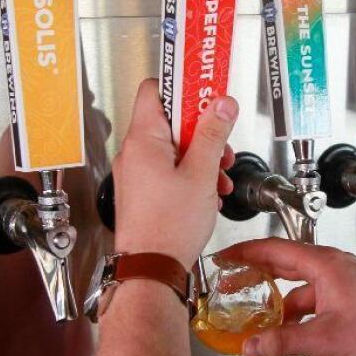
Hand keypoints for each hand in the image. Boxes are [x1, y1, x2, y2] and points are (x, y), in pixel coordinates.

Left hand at [113, 79, 237, 268]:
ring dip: (201, 157)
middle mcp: (134, 153)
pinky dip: (190, 175)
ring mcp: (136, 174)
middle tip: (221, 142)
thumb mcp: (201, 174)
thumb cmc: (168, 228)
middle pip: (170, 121)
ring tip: (218, 176)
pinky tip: (207, 192)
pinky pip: (168, 170)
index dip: (183, 86)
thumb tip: (221, 104)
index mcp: (143, 140)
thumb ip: (212, 134)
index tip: (206, 88)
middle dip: (202, 130)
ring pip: (173, 149)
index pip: (155, 89)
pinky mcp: (142, 192)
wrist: (151, 269)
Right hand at [219, 238, 355, 355]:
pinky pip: (324, 332)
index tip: (226, 259)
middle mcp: (336, 274)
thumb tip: (252, 346)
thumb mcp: (323, 339)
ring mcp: (347, 295)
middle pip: (287, 276)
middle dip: (259, 289)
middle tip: (234, 292)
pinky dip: (312, 353)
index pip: (276, 250)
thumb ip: (282, 343)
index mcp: (326, 265)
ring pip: (306, 309)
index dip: (246, 253)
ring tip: (266, 346)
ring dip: (287, 330)